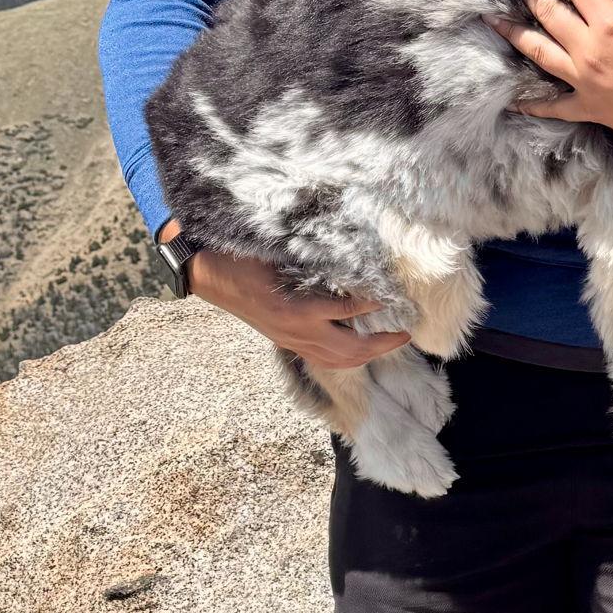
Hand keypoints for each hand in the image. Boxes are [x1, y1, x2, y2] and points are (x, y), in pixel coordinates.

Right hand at [161, 221, 412, 369]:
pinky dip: (345, 356)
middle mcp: (297, 330)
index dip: (372, 305)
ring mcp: (290, 339)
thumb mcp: (280, 252)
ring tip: (389, 344)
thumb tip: (351, 259)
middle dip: (381, 345)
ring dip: (366, 355)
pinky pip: (322, 357)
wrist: (207, 271)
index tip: (393, 298)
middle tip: (405, 335)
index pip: (347, 311)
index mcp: (296, 308)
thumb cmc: (242, 254)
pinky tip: (359, 348)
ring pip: (337, 359)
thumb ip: (315, 262)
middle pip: (349, 349)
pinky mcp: (286, 341)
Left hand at [490, 0, 612, 168]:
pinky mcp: (591, 108)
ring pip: (540, 54)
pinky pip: (554, 106)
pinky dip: (533, 104)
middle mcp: (591, 50)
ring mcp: (586, 82)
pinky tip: (513, 99)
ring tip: (493, 21)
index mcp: (612, 22)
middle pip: (550, 15)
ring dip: (514, 35)